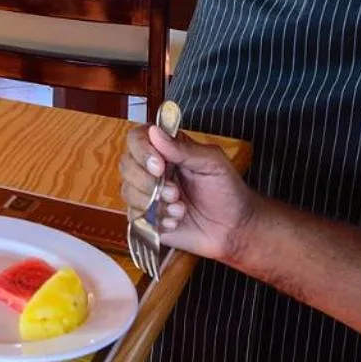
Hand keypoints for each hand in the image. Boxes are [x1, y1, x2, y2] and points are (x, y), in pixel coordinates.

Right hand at [118, 122, 259, 264]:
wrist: (234, 228)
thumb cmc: (227, 191)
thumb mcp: (212, 163)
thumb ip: (183, 148)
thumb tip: (155, 132)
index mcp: (167, 150)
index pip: (137, 139)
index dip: (142, 151)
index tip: (159, 165)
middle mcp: (152, 170)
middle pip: (126, 165)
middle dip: (148, 182)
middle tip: (174, 192)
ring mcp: (148, 194)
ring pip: (128, 191)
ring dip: (155, 203)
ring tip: (180, 207)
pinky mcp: (147, 218)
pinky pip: (136, 216)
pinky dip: (157, 220)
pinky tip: (176, 220)